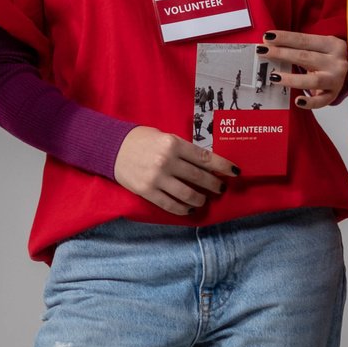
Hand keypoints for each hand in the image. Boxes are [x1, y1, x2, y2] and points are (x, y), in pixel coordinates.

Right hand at [113, 126, 236, 215]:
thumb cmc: (142, 139)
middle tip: (220, 188)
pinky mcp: (147, 192)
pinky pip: (171, 205)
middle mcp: (167, 161)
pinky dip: (184, 209)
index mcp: (173, 144)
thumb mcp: (165, 137)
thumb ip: (183, 149)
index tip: (235, 171)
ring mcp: (157, 178)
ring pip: (188, 194)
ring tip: (203, 199)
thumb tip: (206, 163)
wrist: (112, 148)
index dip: (222, 166)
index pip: (204, 157)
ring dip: (200, 199)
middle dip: (214, 184)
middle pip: (199, 177)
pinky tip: (189, 209)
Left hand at [258, 29, 347, 107]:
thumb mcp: (321, 46)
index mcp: (332, 44)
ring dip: (292, 79)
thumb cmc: (330, 57)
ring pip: (313, 80)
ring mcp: (337, 80)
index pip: (305, 40)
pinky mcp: (334, 95)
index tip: (267, 37)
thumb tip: (270, 44)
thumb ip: (301, 46)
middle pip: (305, 57)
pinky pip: (321, 101)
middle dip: (282, 54)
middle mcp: (336, 61)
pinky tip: (297, 101)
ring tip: (274, 76)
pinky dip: (309, 102)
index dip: (285, 38)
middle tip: (263, 52)